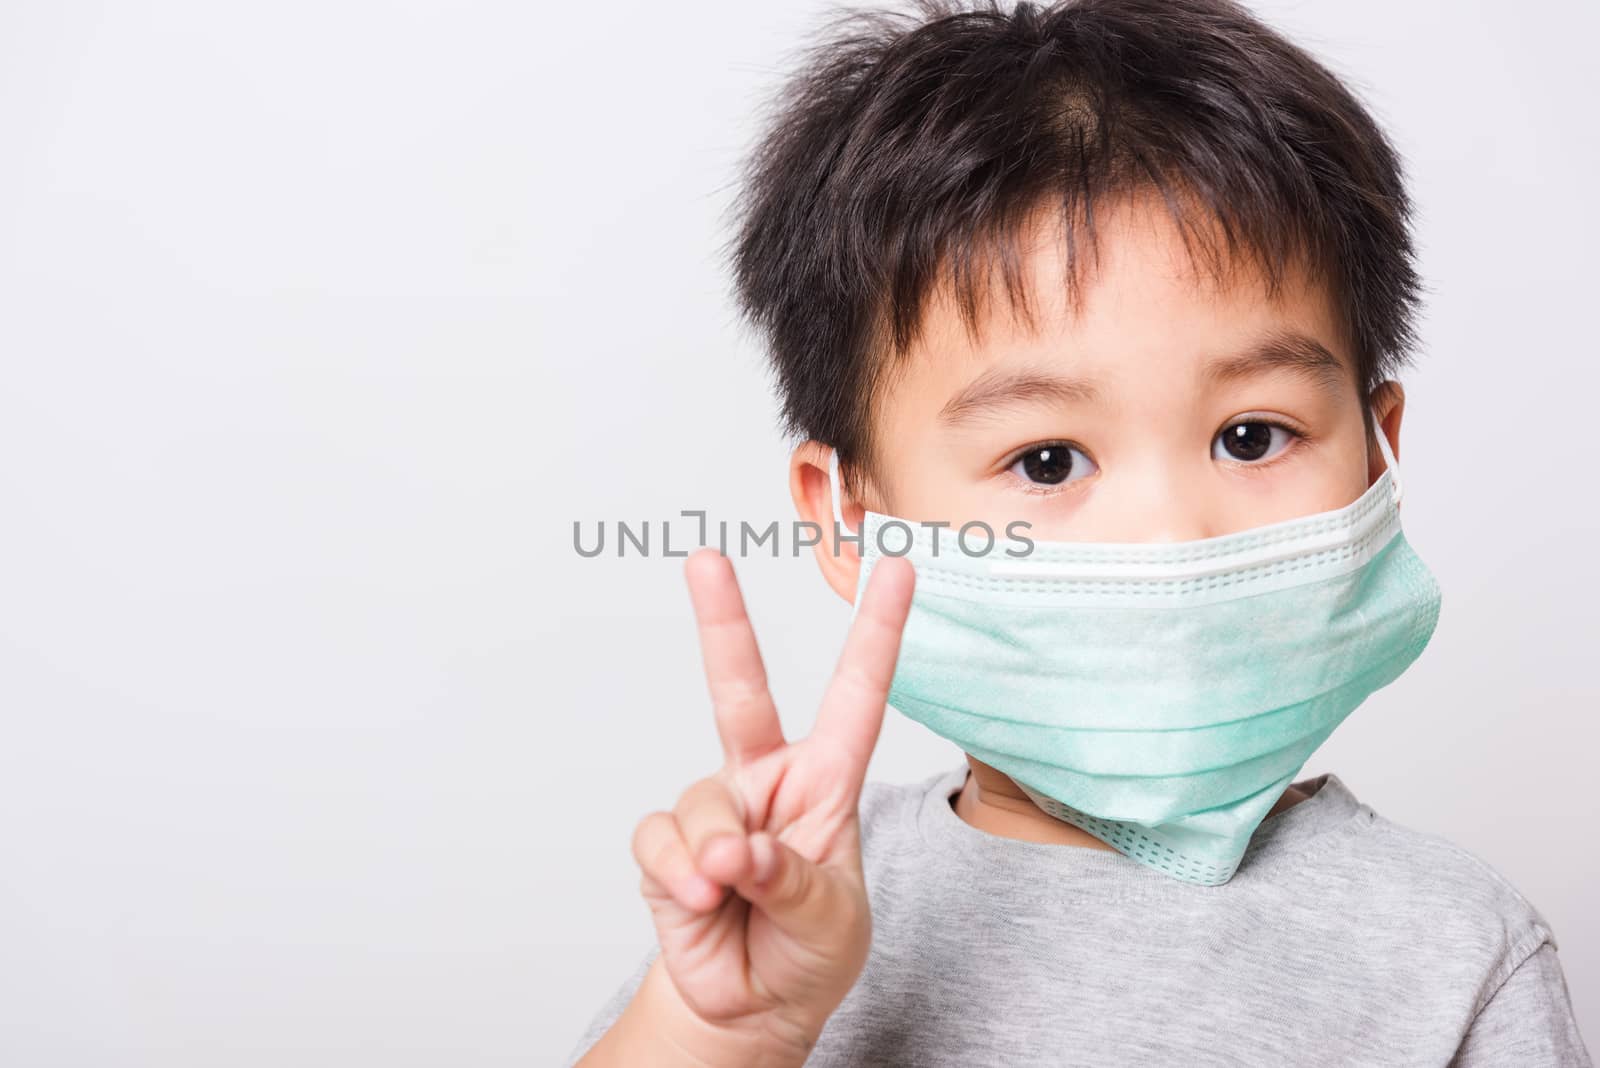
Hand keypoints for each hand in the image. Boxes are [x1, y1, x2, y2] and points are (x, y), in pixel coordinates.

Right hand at [629, 546, 914, 1061]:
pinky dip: (677, 874)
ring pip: (702, 799)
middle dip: (722, 622)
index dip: (878, 632)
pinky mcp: (667, 845)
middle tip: (706, 560)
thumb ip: (790, 880)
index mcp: (826, 782)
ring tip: (730, 896)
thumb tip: (733, 851)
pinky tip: (696, 901)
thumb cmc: (809, 951)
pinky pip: (659, 839)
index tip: (899, 567)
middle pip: (740, 689)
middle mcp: (766, 780)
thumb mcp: (832, 920)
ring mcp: (714, 809)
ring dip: (717, 855)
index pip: (856, 696)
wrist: (750, 1009)